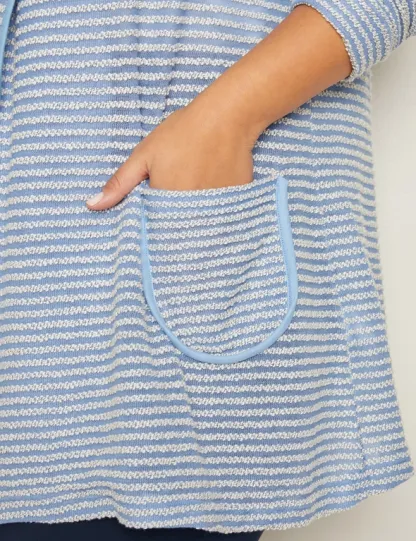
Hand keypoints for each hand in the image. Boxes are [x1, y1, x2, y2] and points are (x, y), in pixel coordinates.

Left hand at [86, 96, 254, 209]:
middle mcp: (190, 211)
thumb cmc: (182, 132)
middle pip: (177, 228)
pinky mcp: (233, 204)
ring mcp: (214, 209)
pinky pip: (220, 215)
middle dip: (173, 219)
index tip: (156, 207)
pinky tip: (214, 186)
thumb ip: (120, 183)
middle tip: (179, 191)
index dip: (152, 218)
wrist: (227, 117)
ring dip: (194, 216)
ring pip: (199, 223)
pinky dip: (215, 209)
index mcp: (165, 201)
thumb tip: (91, 206)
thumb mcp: (144, 155)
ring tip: (197, 189)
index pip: (153, 225)